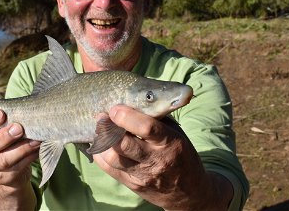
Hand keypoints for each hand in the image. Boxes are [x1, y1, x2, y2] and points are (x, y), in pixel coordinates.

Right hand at [0, 109, 39, 208]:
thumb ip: (4, 123)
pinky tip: (38, 148)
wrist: (5, 174)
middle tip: (19, 127)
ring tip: (35, 139)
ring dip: (22, 148)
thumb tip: (23, 107)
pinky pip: (20, 167)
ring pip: (5, 160)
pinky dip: (30, 156)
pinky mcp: (7, 178)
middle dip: (4, 137)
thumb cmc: (3, 144)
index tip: (1, 113)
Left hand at [93, 105, 232, 209]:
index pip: (146, 128)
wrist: (187, 191)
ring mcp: (143, 175)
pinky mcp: (132, 185)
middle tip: (101, 116)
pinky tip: (102, 144)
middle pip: (124, 144)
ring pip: (113, 157)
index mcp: (169, 142)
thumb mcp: (176, 132)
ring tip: (101, 129)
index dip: (126, 116)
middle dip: (108, 128)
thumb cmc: (180, 153)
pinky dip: (101, 154)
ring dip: (102, 141)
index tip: (115, 108)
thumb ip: (157, 118)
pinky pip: (109, 168)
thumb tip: (133, 97)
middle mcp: (156, 160)